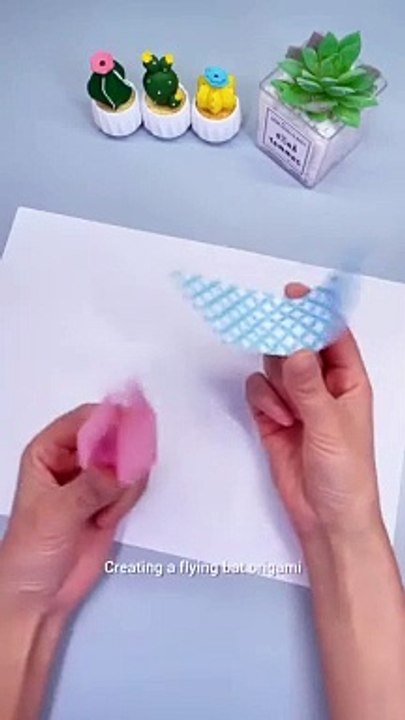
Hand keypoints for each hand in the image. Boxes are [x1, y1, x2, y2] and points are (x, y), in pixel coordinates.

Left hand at [0, 405, 146, 618]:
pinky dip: (130, 497)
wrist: (40, 597)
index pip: (84, 420)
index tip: (133, 426)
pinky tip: (110, 517)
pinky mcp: (111, 500)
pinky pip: (133, 484)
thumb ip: (91, 487)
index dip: (110, 419)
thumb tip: (122, 464)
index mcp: (48, 451)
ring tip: (106, 511)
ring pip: (127, 460)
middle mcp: (72, 460)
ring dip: (125, 482)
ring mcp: (94, 480)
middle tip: (125, 475)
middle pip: (111, 436)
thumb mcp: (57, 514)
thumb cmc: (31, 551)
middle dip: (123, 453)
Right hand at [246, 283, 381, 538]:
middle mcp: (321, 386)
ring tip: (288, 408)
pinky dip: (263, 401)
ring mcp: (296, 400)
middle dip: (285, 342)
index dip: (315, 313)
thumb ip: (308, 388)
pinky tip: (277, 421)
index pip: (332, 336)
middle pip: (298, 345)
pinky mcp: (273, 417)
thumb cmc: (346, 474)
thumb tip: (293, 349)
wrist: (325, 518)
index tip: (294, 295)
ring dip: (276, 380)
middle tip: (270, 334)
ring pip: (275, 366)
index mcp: (349, 381)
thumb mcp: (330, 427)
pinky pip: (259, 391)